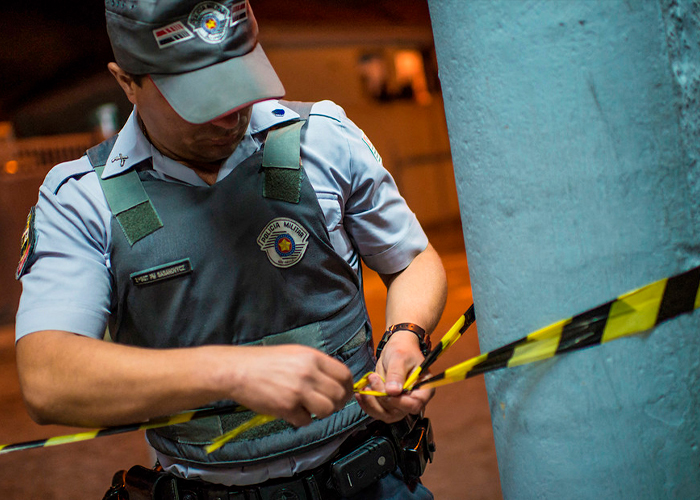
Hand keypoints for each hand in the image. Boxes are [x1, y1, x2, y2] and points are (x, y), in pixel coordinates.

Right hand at [223, 344, 353, 426]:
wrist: (238, 370)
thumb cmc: (265, 362)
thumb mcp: (295, 353)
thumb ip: (316, 365)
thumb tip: (336, 380)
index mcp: (313, 357)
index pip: (344, 375)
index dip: (347, 387)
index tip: (343, 393)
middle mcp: (308, 373)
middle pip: (339, 395)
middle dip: (337, 403)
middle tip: (327, 405)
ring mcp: (298, 390)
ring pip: (327, 410)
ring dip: (321, 413)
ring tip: (309, 408)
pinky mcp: (287, 407)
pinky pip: (306, 420)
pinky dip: (301, 419)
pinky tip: (291, 411)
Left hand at [355, 331, 434, 422]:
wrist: (396, 348)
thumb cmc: (403, 350)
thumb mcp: (400, 358)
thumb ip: (396, 374)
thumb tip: (393, 392)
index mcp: (424, 390)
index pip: (414, 404)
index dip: (399, 402)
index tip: (387, 390)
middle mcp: (412, 400)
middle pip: (398, 412)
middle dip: (381, 399)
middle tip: (373, 379)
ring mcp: (400, 403)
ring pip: (385, 414)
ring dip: (372, 403)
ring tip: (364, 387)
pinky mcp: (388, 402)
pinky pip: (377, 410)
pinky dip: (367, 404)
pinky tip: (360, 394)